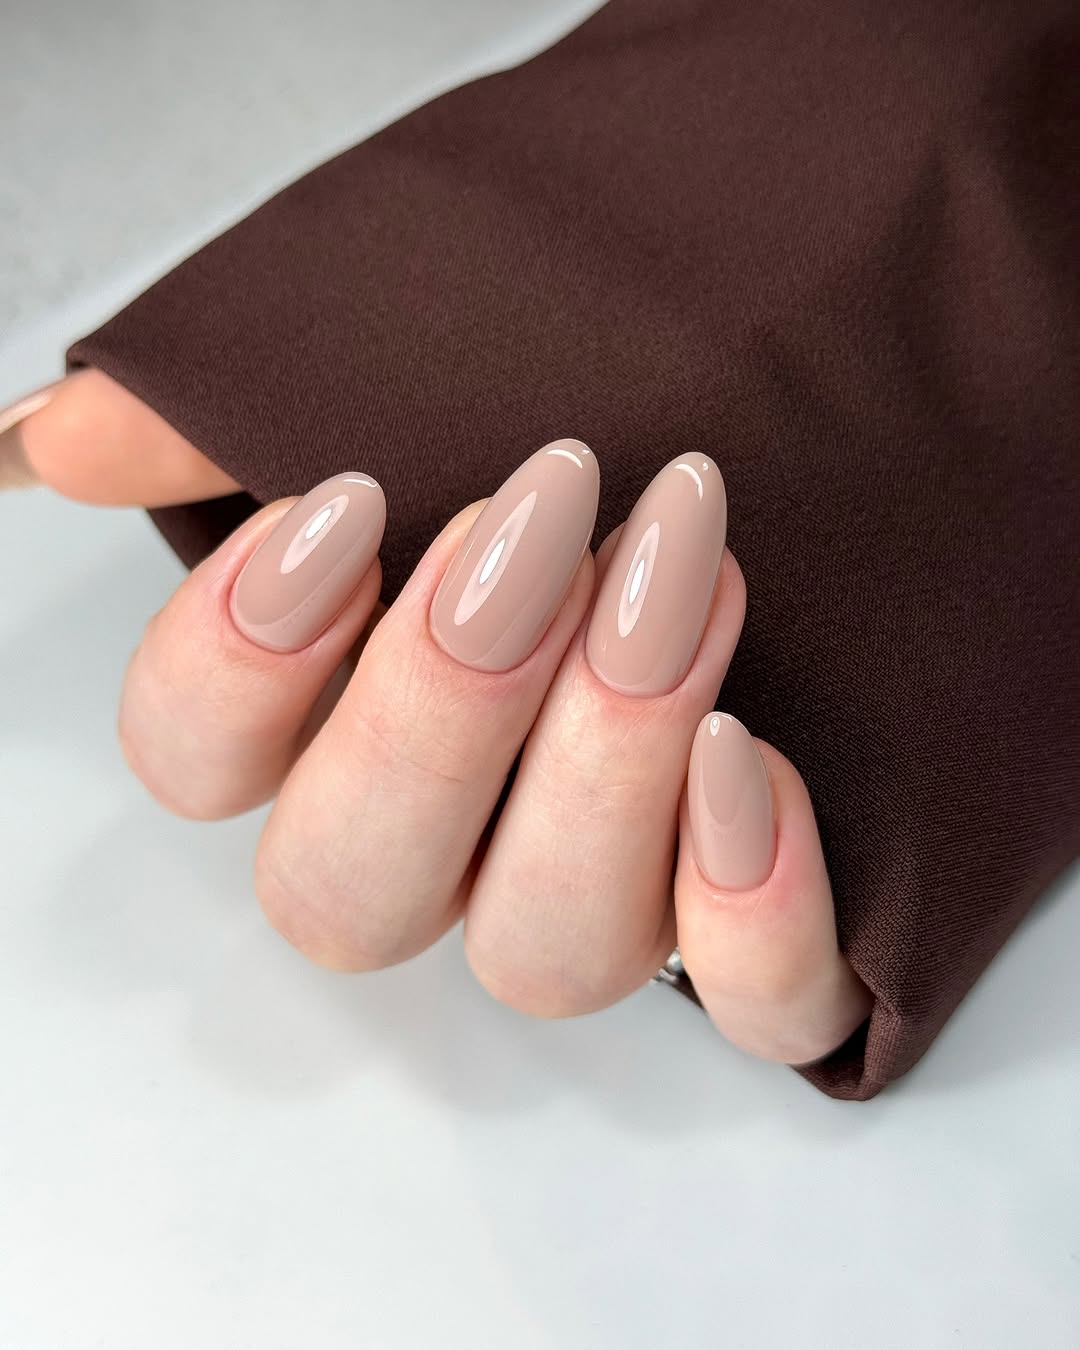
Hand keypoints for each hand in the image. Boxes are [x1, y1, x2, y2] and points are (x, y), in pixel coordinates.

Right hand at [4, 370, 870, 1065]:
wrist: (762, 401)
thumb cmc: (563, 403)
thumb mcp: (390, 369)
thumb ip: (215, 416)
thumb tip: (47, 438)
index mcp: (326, 726)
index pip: (196, 768)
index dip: (239, 658)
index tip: (348, 499)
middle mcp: (443, 842)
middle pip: (353, 890)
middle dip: (437, 708)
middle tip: (542, 513)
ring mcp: (595, 893)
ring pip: (544, 950)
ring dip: (600, 762)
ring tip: (671, 573)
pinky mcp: (753, 919)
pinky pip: (752, 1009)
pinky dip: (752, 919)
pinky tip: (746, 760)